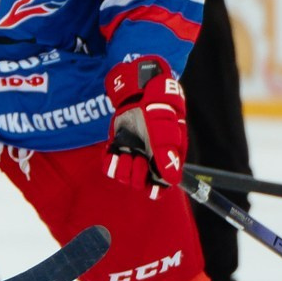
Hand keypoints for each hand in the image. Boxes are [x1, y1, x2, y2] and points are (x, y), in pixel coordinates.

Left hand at [103, 54, 188, 193]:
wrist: (141, 91)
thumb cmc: (159, 109)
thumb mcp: (164, 130)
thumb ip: (166, 154)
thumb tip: (171, 181)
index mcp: (166, 161)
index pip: (160, 188)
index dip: (154, 189)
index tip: (149, 182)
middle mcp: (149, 161)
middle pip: (140, 184)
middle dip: (137, 175)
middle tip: (138, 159)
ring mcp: (133, 155)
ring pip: (124, 177)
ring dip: (123, 168)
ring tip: (127, 153)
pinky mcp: (118, 148)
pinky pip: (110, 166)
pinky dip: (110, 162)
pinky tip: (114, 152)